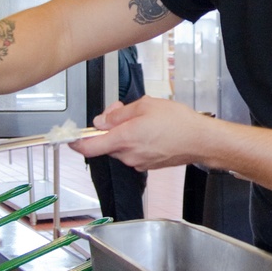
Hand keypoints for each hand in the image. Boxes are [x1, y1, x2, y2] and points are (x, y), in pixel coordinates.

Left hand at [70, 96, 210, 170]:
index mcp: (124, 139)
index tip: (70, 136)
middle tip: (121, 110)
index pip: (89, 147)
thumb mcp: (144, 105)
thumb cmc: (178, 123)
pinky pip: (132, 151)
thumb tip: (101, 120)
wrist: (201, 140)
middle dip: (109, 126)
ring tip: (142, 118)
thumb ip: (118, 114)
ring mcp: (138, 162)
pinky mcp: (147, 165)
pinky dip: (135, 141)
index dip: (76, 142)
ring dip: (123, 133)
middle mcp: (128, 155)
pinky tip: (150, 130)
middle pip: (105, 143)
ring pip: (119, 146)